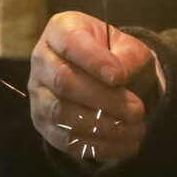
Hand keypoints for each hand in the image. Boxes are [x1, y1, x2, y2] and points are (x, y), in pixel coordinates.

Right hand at [28, 12, 157, 165]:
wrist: (102, 75)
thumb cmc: (114, 54)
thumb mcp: (128, 47)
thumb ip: (127, 57)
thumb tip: (120, 78)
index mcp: (60, 30)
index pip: (71, 43)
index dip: (93, 61)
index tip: (119, 77)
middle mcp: (41, 60)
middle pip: (64, 82)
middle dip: (104, 99)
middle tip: (138, 111)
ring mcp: (38, 93)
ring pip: (62, 113)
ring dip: (101, 126)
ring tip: (136, 130)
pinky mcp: (43, 122)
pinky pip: (64, 138)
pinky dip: (97, 146)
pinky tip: (125, 145)